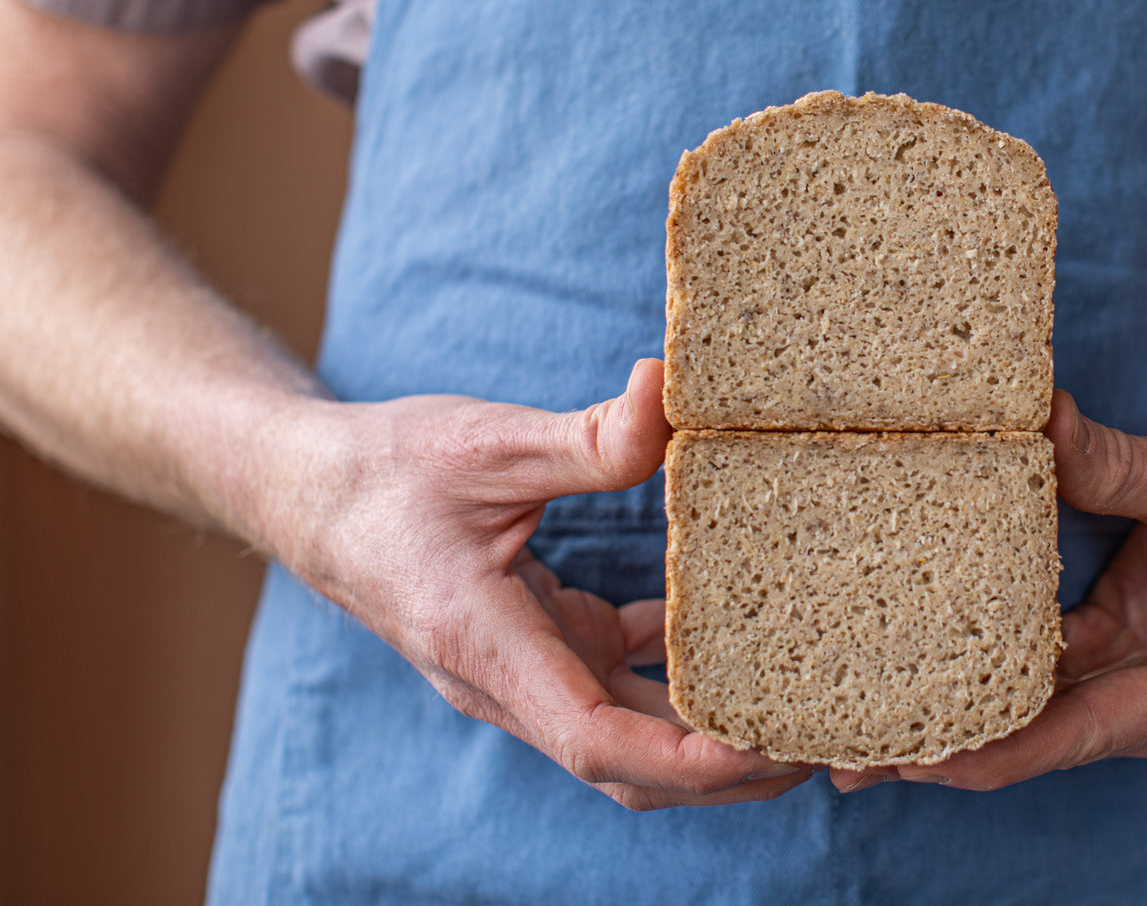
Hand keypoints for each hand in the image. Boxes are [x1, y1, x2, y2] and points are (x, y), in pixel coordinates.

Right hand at [264, 359, 810, 810]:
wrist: (309, 493)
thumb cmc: (383, 474)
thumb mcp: (486, 445)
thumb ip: (586, 438)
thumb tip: (671, 393)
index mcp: (488, 646)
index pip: (600, 742)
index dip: (692, 760)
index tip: (774, 749)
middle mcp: (507, 680)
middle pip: (630, 765)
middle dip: (726, 769)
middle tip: (821, 739)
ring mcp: (521, 669)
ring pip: (626, 732)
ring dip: (704, 732)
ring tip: (792, 705)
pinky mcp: (532, 641)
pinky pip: (612, 676)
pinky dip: (670, 670)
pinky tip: (719, 629)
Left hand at [832, 389, 1146, 792]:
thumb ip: (1124, 463)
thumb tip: (1038, 424)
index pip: (1075, 734)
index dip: (987, 747)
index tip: (907, 752)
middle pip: (1038, 739)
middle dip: (945, 747)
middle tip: (843, 754)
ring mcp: (1138, 688)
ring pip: (1029, 715)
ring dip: (949, 715)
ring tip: (849, 726)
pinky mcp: (1114, 657)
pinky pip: (1037, 676)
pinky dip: (977, 674)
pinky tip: (906, 670)